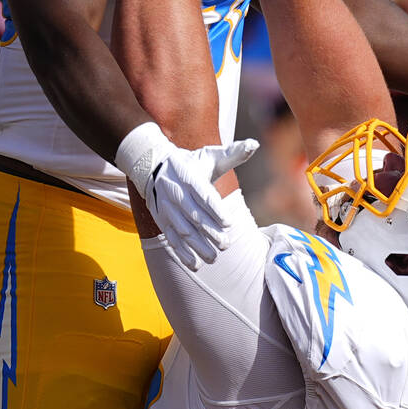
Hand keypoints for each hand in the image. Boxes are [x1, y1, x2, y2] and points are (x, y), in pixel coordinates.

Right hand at [116, 123, 258, 267]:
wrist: (154, 165)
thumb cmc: (191, 162)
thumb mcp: (210, 155)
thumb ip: (233, 153)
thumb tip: (254, 144)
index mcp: (189, 176)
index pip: (202, 194)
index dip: (214, 209)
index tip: (228, 222)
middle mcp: (175, 192)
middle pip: (193, 215)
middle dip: (209, 232)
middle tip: (226, 244)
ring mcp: (166, 208)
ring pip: (182, 230)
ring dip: (197, 246)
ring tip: (213, 257)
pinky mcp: (161, 219)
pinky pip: (171, 238)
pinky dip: (181, 252)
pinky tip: (195, 264)